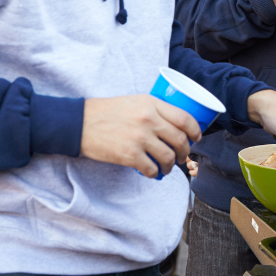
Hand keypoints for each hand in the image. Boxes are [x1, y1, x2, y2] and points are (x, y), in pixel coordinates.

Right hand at [80, 95, 200, 178]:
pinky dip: (155, 173)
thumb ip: (155, 109)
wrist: (79, 123)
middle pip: (180, 140)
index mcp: (152, 104)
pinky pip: (151, 168)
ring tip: (167, 167)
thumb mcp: (135, 101)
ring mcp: (139, 138)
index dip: (195, 131)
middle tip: (182, 156)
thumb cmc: (107, 111)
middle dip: (185, 151)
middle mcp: (149, 119)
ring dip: (171, 165)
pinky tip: (153, 172)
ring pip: (168, 156)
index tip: (196, 138)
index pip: (185, 118)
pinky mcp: (129, 155)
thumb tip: (175, 124)